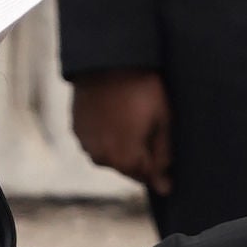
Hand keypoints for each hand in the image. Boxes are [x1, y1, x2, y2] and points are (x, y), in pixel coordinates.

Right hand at [71, 70, 172, 193]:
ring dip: (121, 147)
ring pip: (110, 156)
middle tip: (151, 132)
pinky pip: (96, 141)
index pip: (148, 177)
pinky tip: (115, 116)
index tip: (169, 173)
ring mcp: (87, 145)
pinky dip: (106, 136)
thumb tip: (165, 187)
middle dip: (140, 158)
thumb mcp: (163, 120)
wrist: (108, 60)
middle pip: (128, 168)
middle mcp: (103, 159)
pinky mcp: (77, 130)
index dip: (161, 173)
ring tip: (131, 121)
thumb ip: (163, 155)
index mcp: (126, 160)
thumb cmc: (142, 88)